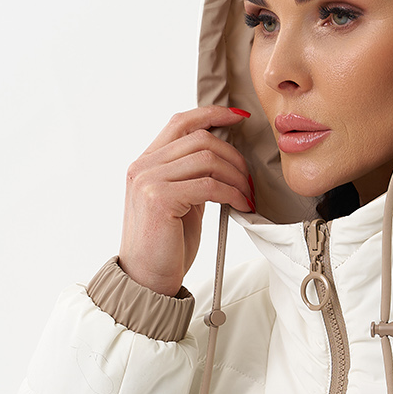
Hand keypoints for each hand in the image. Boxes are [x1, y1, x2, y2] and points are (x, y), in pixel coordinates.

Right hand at [119, 106, 254, 295]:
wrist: (146, 280)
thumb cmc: (165, 246)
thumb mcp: (180, 203)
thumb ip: (192, 177)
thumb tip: (224, 160)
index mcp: (145, 163)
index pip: (180, 122)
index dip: (212, 114)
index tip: (239, 118)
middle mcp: (143, 166)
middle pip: (200, 139)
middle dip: (234, 156)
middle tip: (249, 178)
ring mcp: (148, 180)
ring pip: (207, 159)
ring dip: (236, 176)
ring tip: (247, 194)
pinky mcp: (160, 198)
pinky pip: (209, 184)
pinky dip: (233, 193)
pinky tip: (242, 205)